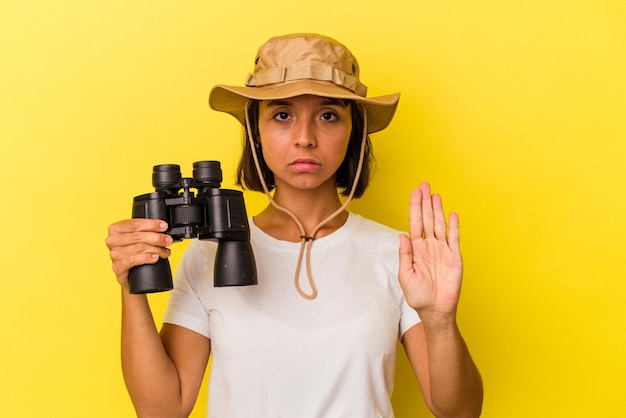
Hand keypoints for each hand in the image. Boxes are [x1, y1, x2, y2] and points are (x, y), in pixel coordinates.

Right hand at [106, 219, 172, 286]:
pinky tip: (155, 257)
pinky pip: (133, 260)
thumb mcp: (138, 238)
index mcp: (115, 229)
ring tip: (165, 251)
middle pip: (137, 236)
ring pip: (138, 248)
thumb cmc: (134, 252)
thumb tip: (163, 227)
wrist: (130, 273)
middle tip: (168, 240)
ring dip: (156, 249)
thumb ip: (145, 230)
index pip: (134, 224)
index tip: (164, 226)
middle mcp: (112, 241)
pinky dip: (146, 258)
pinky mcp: (117, 267)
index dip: (151, 224)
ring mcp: (114, 254)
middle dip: (156, 238)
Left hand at [398, 183, 462, 316]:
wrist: (435, 310)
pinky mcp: (454, 257)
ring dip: (438, 210)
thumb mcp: (405, 275)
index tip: (415, 192)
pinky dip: (454, 226)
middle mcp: (429, 246)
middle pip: (427, 219)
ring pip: (440, 225)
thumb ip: (405, 254)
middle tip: (425, 185)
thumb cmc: (418, 295)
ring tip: (435, 195)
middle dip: (425, 202)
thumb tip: (402, 235)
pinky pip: (454, 238)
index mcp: (416, 249)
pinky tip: (452, 214)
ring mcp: (442, 250)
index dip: (415, 207)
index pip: (415, 223)